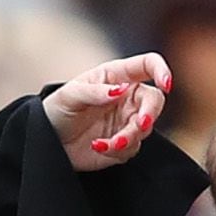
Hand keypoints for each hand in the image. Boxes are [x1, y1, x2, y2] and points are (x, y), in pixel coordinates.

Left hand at [45, 56, 171, 173]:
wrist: (49, 141)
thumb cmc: (57, 110)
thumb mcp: (70, 95)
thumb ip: (95, 92)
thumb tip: (122, 90)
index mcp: (116, 76)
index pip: (147, 65)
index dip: (161, 70)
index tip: (166, 85)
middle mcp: (127, 97)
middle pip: (155, 100)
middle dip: (150, 113)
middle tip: (140, 124)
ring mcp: (127, 121)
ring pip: (144, 129)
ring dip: (128, 137)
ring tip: (104, 143)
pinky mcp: (124, 144)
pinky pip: (133, 148)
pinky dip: (118, 150)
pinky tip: (98, 147)